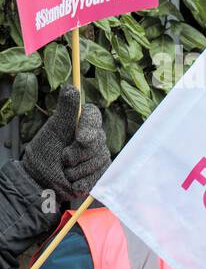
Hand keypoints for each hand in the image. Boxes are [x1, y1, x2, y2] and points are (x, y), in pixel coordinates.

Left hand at [21, 85, 110, 203]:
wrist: (41, 180)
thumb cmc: (45, 152)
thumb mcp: (53, 130)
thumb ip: (65, 110)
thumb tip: (72, 87)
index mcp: (81, 123)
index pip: (94, 116)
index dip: (89, 127)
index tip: (80, 138)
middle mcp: (94, 137)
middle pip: (97, 141)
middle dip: (78, 154)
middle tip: (63, 158)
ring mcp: (100, 154)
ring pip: (99, 160)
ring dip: (78, 169)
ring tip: (65, 171)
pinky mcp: (102, 171)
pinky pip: (101, 174)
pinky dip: (84, 180)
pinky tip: (73, 181)